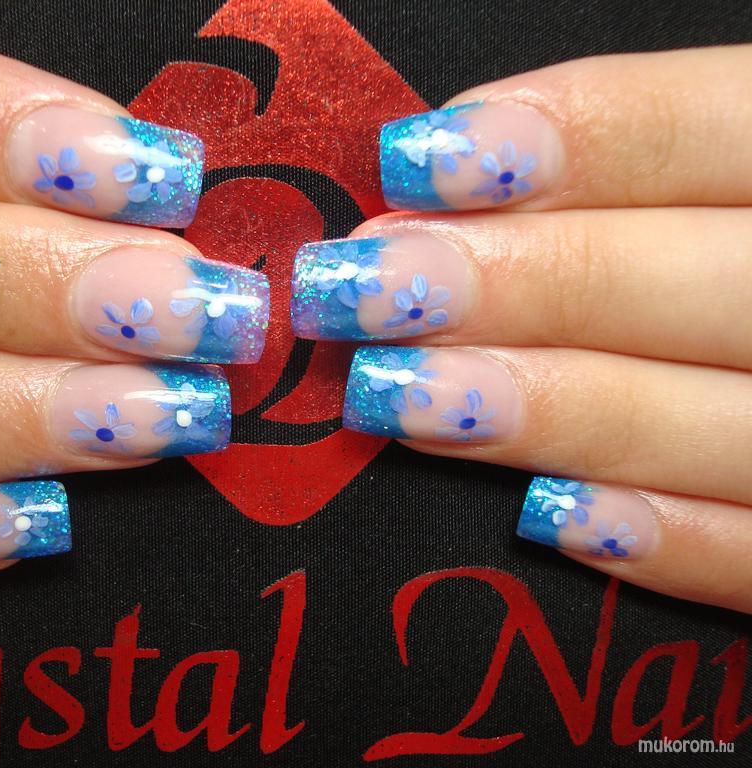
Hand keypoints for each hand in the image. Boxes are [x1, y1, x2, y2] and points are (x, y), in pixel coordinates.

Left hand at [291, 45, 751, 612]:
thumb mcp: (744, 182)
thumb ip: (641, 179)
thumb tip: (445, 176)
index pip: (715, 129)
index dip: (568, 139)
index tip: (416, 160)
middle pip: (699, 278)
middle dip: (520, 282)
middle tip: (362, 287)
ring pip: (723, 423)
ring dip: (549, 410)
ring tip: (395, 394)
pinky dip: (669, 542)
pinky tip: (551, 519)